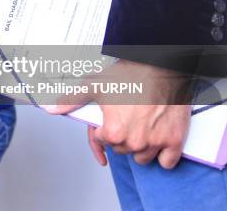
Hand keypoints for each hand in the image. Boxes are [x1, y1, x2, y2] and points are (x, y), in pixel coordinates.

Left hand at [45, 59, 190, 168]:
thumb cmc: (130, 75)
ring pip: (142, 157)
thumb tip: (52, 109)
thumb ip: (72, 100)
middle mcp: (135, 141)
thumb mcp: (95, 85)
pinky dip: (163, 155)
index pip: (101, 142)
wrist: (160, 66)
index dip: (101, 132)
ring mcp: (156, 142)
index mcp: (114, 131)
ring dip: (139, 148)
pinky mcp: (174, 141)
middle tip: (124, 120)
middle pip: (121, 150)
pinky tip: (157, 141)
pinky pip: (167, 162)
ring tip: (139, 129)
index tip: (103, 130)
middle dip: (119, 138)